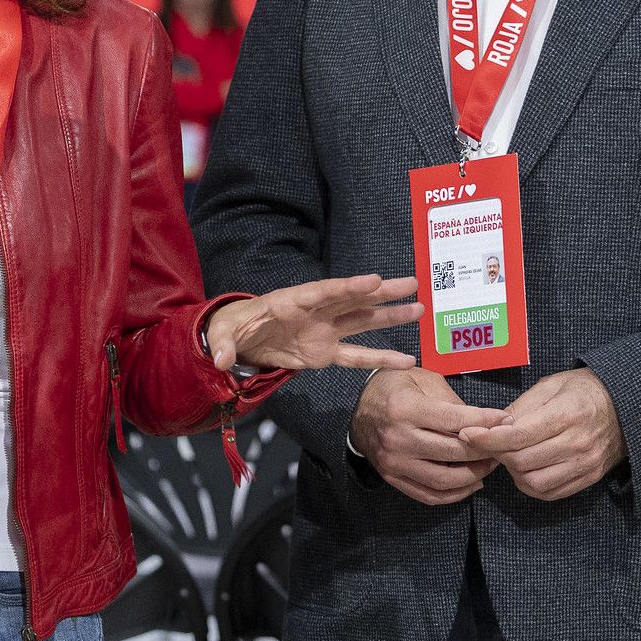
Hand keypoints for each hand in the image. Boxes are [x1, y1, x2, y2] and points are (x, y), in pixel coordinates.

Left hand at [205, 274, 422, 371]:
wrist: (241, 340)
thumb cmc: (235, 327)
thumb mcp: (225, 333)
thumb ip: (225, 344)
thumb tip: (221, 360)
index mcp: (292, 301)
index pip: (324, 291)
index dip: (349, 286)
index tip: (375, 280)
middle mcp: (315, 312)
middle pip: (352, 299)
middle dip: (381, 292)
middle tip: (412, 283)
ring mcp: (323, 331)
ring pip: (361, 322)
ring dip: (389, 316)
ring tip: (419, 309)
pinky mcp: (325, 353)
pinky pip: (356, 356)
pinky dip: (379, 358)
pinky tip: (405, 360)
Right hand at [351, 368, 507, 506]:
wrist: (359, 408)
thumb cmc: (394, 388)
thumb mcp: (422, 379)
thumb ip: (452, 401)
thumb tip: (484, 423)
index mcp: (404, 408)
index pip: (456, 420)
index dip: (487, 421)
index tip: (506, 419)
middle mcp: (397, 437)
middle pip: (454, 452)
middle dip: (485, 450)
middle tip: (501, 445)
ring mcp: (394, 461)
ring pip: (444, 480)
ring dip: (474, 476)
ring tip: (488, 465)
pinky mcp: (392, 477)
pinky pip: (428, 495)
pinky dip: (454, 494)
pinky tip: (471, 483)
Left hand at [457, 367, 624, 501]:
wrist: (625, 406)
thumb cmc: (582, 391)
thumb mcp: (550, 386)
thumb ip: (521, 407)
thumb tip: (491, 426)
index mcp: (567, 414)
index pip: (518, 435)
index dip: (487, 438)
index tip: (467, 434)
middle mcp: (578, 443)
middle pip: (522, 460)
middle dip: (497, 453)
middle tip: (489, 442)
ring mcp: (585, 464)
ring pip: (534, 482)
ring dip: (512, 471)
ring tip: (509, 455)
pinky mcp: (589, 478)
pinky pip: (551, 493)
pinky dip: (530, 484)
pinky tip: (525, 469)